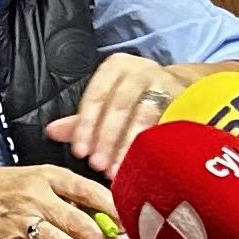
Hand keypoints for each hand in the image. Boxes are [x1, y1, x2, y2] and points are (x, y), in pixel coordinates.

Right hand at [0, 165, 138, 238]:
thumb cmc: (2, 189)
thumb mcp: (35, 177)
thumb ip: (69, 193)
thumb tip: (111, 215)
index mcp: (44, 175)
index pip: (87, 190)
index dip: (115, 210)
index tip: (136, 225)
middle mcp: (32, 196)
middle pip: (78, 222)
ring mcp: (18, 221)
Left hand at [45, 53, 183, 175]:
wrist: (181, 88)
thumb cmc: (134, 97)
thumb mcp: (106, 101)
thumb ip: (81, 119)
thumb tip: (51, 132)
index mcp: (114, 67)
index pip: (95, 97)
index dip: (85, 126)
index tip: (80, 152)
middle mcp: (139, 70)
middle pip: (119, 106)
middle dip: (107, 139)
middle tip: (98, 165)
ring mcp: (165, 82)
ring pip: (145, 116)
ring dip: (130, 146)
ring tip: (119, 171)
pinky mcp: (186, 99)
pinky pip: (169, 124)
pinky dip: (156, 146)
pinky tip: (148, 164)